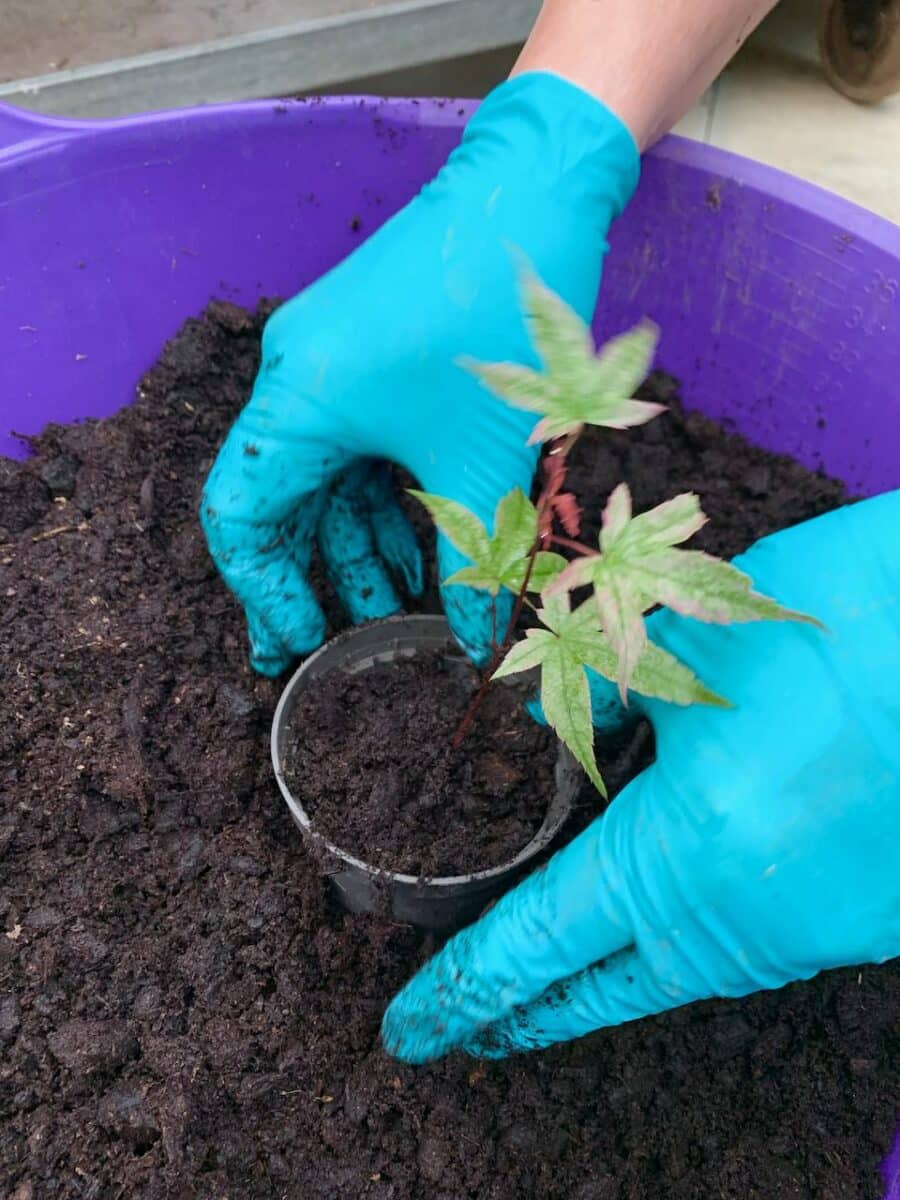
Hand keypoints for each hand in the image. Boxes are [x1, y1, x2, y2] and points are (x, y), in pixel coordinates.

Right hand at [201, 73, 638, 673]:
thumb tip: (477, 647)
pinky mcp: (366, 355)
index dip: (263, 591)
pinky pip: (356, 446)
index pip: (239, 516)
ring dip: (358, 544)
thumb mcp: (485, 459)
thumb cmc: (500, 322)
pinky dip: (382, 500)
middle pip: (279, 501)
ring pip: (326, 479)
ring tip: (399, 605)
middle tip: (333, 646)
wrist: (532, 196)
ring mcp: (330, 364)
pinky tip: (420, 546)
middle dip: (311, 578)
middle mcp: (296, 380)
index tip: (300, 643)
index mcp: (299, 401)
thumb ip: (474, 562)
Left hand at [382, 492, 899, 1061]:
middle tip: (470, 1029)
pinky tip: (676, 905)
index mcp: (688, 850)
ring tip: (555, 978)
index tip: (414, 1027)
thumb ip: (617, 691)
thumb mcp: (695, 643)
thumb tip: (573, 721)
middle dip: (532, 1009)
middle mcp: (750, 913)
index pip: (543, 941)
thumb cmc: (857, 620)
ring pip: (685, 966)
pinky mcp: (871, 909)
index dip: (472, 987)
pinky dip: (695, 934)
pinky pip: (754, 934)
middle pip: (611, 986)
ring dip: (613, 975)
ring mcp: (819, 923)